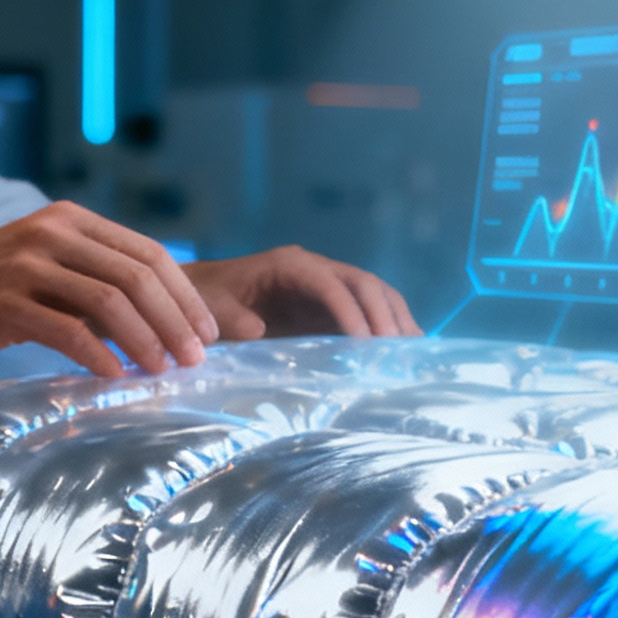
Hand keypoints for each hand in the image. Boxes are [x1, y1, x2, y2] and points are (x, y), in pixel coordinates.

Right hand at [0, 202, 218, 378]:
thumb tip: (162, 322)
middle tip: (198, 359)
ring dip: (147, 341)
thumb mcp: (42, 273)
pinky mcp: (0, 302)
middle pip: (138, 276)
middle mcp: (51, 233)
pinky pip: (66, 330)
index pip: (148, 254)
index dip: (188, 295)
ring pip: (110, 301)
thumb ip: (92, 284)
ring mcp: (25, 265)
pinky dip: (99, 356)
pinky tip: (116, 378)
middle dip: (178, 320)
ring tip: (166, 372)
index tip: (216, 333)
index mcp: (69, 221)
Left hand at [182, 246, 419, 340]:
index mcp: (288, 265)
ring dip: (394, 318)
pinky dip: (387, 324)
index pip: (329, 284)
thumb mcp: (211, 309)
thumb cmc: (207, 299)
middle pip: (362, 283)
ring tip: (412, 351)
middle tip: (399, 351)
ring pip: (373, 292)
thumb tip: (256, 329)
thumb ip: (230, 318)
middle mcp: (314, 268)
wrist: (204, 291)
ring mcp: (327, 283)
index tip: (365, 343)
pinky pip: (367, 308)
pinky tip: (402, 349)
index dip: (350, 310)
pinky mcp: (331, 302)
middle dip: (383, 315)